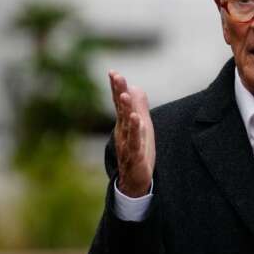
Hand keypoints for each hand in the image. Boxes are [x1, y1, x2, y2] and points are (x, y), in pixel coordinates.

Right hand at [109, 70, 154, 197]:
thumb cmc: (137, 151)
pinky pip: (134, 141)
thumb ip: (138, 106)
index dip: (117, 87)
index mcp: (124, 124)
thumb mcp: (140, 126)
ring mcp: (127, 143)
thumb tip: (134, 87)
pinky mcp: (135, 156)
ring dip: (125, 108)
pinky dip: (135, 130)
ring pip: (126, 124)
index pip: (120, 103)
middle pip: (121, 109)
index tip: (113, 72)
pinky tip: (136, 119)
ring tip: (124, 94)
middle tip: (115, 76)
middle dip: (118, 92)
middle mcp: (123, 131)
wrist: (134, 181)